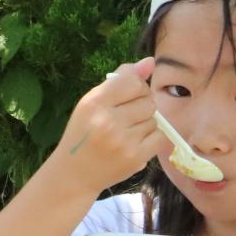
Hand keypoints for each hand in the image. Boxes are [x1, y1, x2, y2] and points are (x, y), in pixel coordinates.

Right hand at [46, 57, 168, 193]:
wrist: (75, 173)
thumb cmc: (85, 133)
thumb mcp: (93, 102)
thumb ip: (120, 80)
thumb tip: (150, 62)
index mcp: (94, 103)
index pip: (133, 81)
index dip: (137, 86)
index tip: (129, 95)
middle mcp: (108, 121)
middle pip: (148, 100)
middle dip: (142, 105)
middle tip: (128, 116)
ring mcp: (123, 141)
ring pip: (154, 119)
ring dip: (146, 123)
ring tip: (128, 131)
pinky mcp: (135, 157)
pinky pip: (160, 137)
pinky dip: (152, 138)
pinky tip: (137, 142)